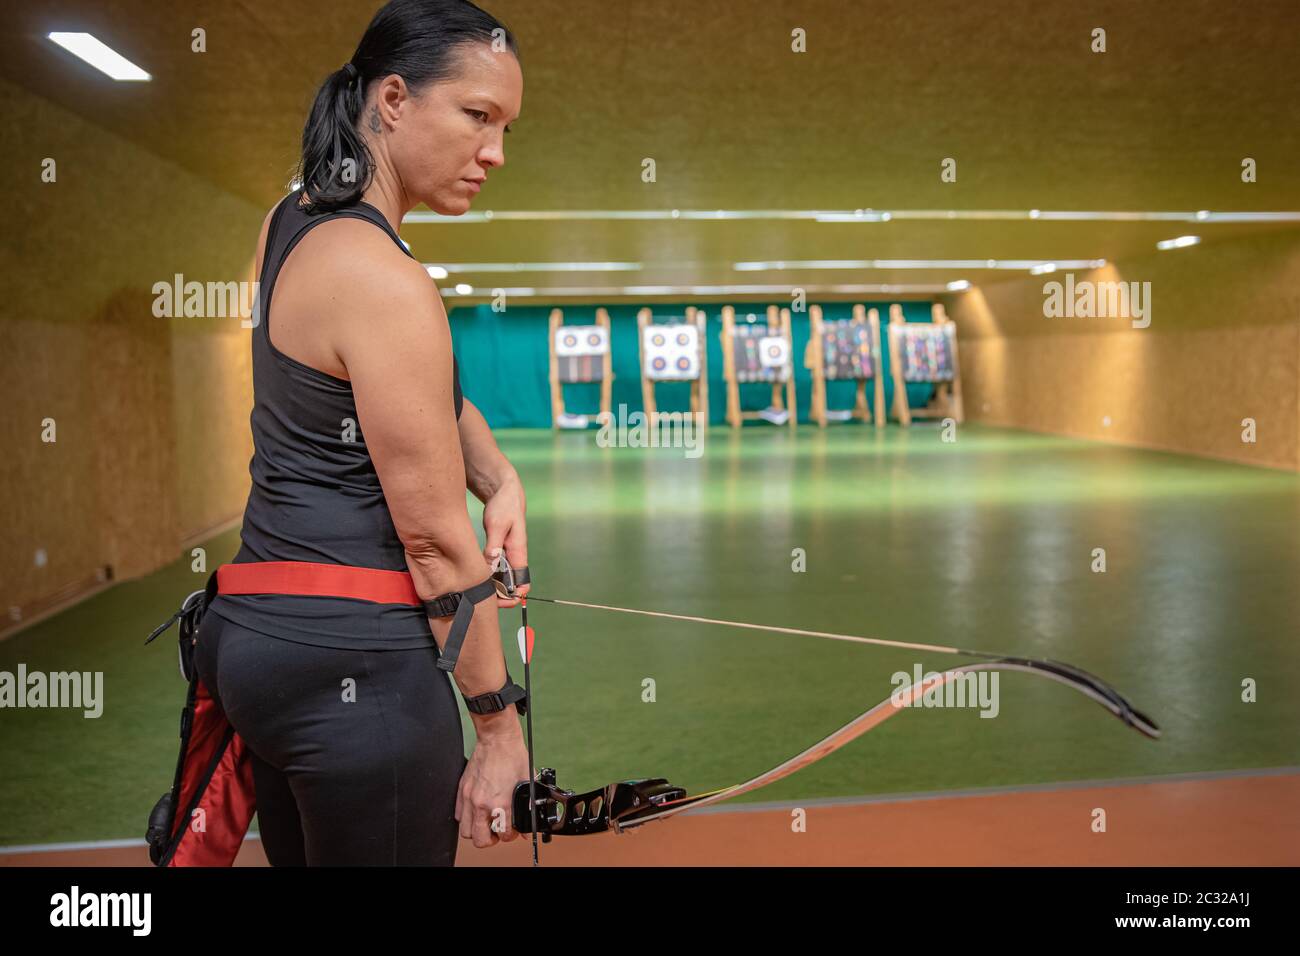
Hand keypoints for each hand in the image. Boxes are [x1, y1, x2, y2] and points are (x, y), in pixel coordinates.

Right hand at [455, 727, 530, 847]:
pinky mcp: (462, 790)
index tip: (513, 830)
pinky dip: (466, 818)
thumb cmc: (513, 756)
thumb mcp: (527, 783)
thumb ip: (527, 806)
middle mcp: (482, 803)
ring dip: (477, 830)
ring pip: (465, 830)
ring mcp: (470, 797)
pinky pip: (458, 814)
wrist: (497, 739)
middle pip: (480, 840)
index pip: (504, 834)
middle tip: (498, 831)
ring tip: (487, 822)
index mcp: (501, 803)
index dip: (511, 835)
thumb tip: (527, 824)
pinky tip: (477, 811)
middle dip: (491, 839)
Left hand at [481, 472, 528, 607]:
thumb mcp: (497, 525)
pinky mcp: (498, 549)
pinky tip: (474, 577)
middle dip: (500, 596)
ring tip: (475, 592)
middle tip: (481, 599)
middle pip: (511, 585)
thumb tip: (491, 564)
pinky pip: (494, 568)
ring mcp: (506, 553)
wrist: (503, 491)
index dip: (514, 596)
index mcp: (518, 552)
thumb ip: (494, 545)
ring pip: (501, 578)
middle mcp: (514, 556)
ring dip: (492, 587)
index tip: (500, 602)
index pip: (523, 583)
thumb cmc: (504, 506)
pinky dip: (486, 575)